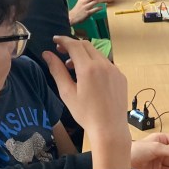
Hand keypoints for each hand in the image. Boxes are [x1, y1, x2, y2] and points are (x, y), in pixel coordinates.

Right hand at [44, 37, 129, 168]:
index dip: (63, 40)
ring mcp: (115, 70)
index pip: (74, 45)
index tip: (55, 40)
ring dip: (84, 55)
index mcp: (88, 68)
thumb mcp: (67, 93)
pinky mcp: (121, 76)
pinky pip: (106, 64)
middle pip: (86, 46)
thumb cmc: (85, 114)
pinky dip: (95, 64)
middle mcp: (104, 65)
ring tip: (73, 68)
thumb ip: (57, 71)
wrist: (110, 128)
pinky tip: (89, 77)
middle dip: (73, 46)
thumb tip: (47, 54)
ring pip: (97, 54)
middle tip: (61, 52)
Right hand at [69, 0, 103, 23]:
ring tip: (107, 0)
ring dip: (102, 0)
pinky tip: (102, 7)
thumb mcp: (82, 1)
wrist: (72, 17)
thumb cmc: (78, 8)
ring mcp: (85, 7)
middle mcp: (84, 1)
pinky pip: (95, 9)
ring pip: (95, 1)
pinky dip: (99, 8)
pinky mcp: (87, 13)